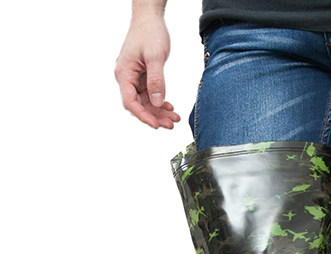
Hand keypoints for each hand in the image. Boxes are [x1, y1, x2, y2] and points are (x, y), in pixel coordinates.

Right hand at [115, 13, 180, 128]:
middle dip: (154, 116)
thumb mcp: (155, 57)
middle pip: (138, 105)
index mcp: (124, 73)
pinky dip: (159, 102)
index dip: (143, 116)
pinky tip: (170, 107)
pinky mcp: (141, 76)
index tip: (156, 125)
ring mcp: (133, 77)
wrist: (149, 19)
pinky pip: (149, 94)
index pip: (130, 102)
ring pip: (145, 102)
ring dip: (159, 111)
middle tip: (170, 125)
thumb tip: (157, 101)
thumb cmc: (150, 32)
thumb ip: (156, 80)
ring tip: (174, 118)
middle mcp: (126, 77)